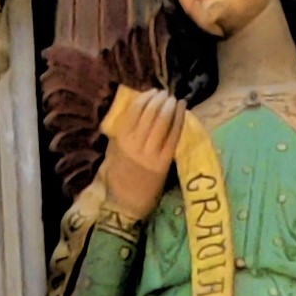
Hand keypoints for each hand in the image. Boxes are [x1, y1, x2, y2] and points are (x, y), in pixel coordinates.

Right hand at [96, 83, 183, 224]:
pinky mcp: (163, 162)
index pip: (135, 111)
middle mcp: (135, 144)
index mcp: (121, 140)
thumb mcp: (112, 152)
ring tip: (174, 99)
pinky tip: (183, 111)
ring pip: (162, 123)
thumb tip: (132, 112)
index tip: (152, 92)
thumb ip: (120, 133)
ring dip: (170, 107)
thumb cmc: (118, 176)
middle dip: (160, 100)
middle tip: (166, 94)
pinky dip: (179, 121)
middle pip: (150, 114)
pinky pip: (173, 137)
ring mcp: (150, 153)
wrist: (125, 203)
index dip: (146, 98)